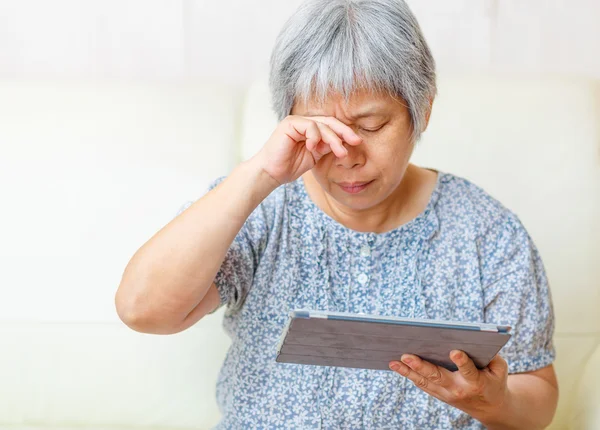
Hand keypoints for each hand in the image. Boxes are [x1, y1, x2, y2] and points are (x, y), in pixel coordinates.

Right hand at [252, 115, 362, 184]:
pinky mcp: (290, 123)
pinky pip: (310, 126)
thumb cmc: (289, 166)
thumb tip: (343, 142)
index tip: (357, 142)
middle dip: (344, 132)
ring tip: (340, 152)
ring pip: (322, 125)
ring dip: (333, 139)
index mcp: (310, 130)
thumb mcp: (314, 156)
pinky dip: (315, 137)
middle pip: (329, 122)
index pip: (331, 126)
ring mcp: (296, 122)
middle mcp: (303, 123)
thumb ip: (326, 147)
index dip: (344, 133)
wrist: (271, 173)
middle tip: (356, 141)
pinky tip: (313, 148)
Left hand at [389, 351, 508, 419]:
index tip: (455, 352)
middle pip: (438, 377)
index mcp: (477, 382)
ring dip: (408, 371)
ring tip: (393, 361)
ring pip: (425, 381)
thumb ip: (491, 355)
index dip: (462, 362)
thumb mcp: (499, 368)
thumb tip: (475, 338)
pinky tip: (396, 365)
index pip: (469, 371)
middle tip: (407, 355)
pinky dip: (408, 375)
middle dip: (422, 366)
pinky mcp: (438, 394)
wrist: (490, 408)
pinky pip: (421, 384)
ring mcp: (446, 393)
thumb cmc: (494, 381)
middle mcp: (459, 389)